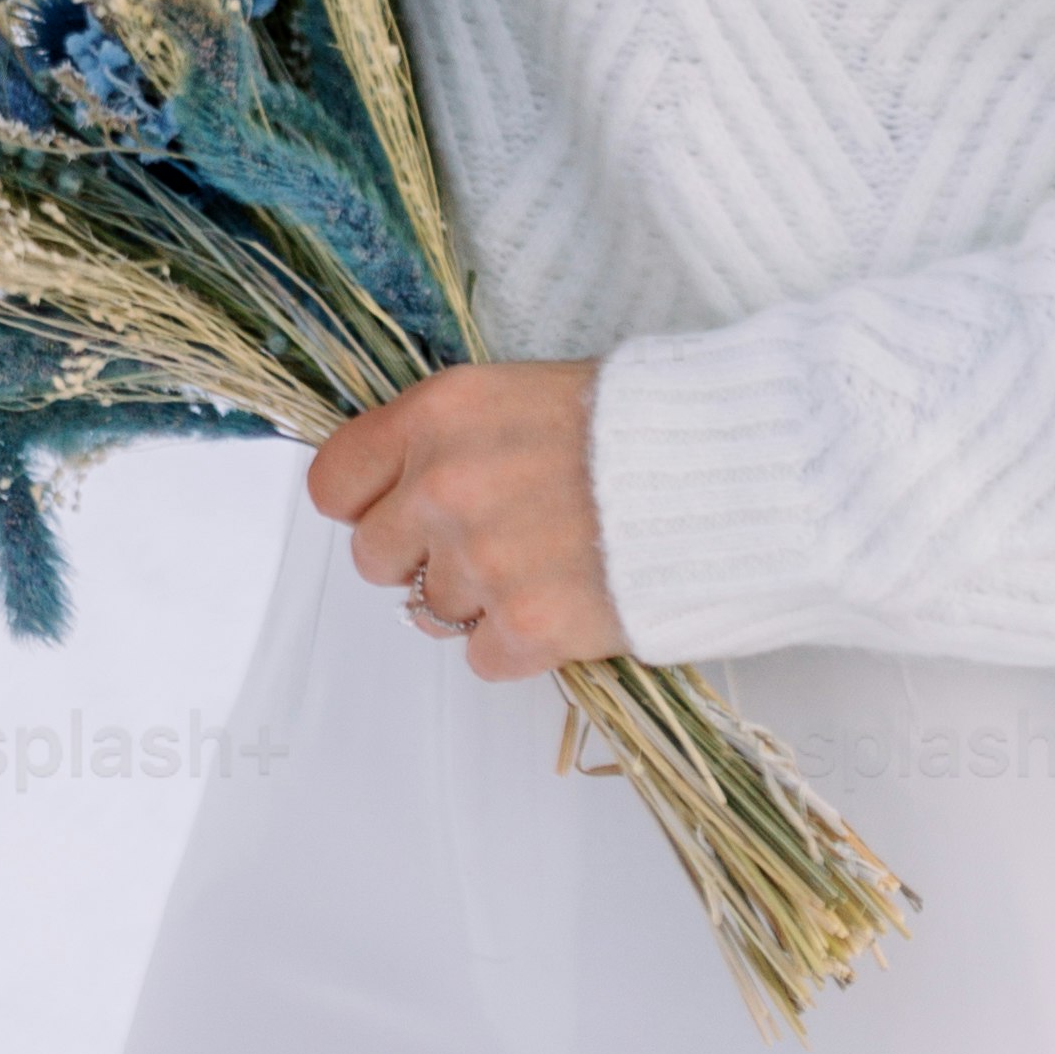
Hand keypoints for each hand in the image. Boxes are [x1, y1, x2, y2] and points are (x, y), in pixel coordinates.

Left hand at [308, 362, 624, 677]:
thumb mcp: (517, 395)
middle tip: (483, 540)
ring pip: (429, 612)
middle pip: (373, 558)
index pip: (334, 482)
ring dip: (474, 600)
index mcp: (438, 416)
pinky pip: (482, 658)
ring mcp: (482, 563)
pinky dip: (517, 643)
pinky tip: (562, 602)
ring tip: (539, 565)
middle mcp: (443, 488)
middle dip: (419, 556)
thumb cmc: (629, 424)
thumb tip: (405, 490)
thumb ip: (450, 442)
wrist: (719, 475)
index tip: (394, 508)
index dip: (365, 502)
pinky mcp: (526, 630)